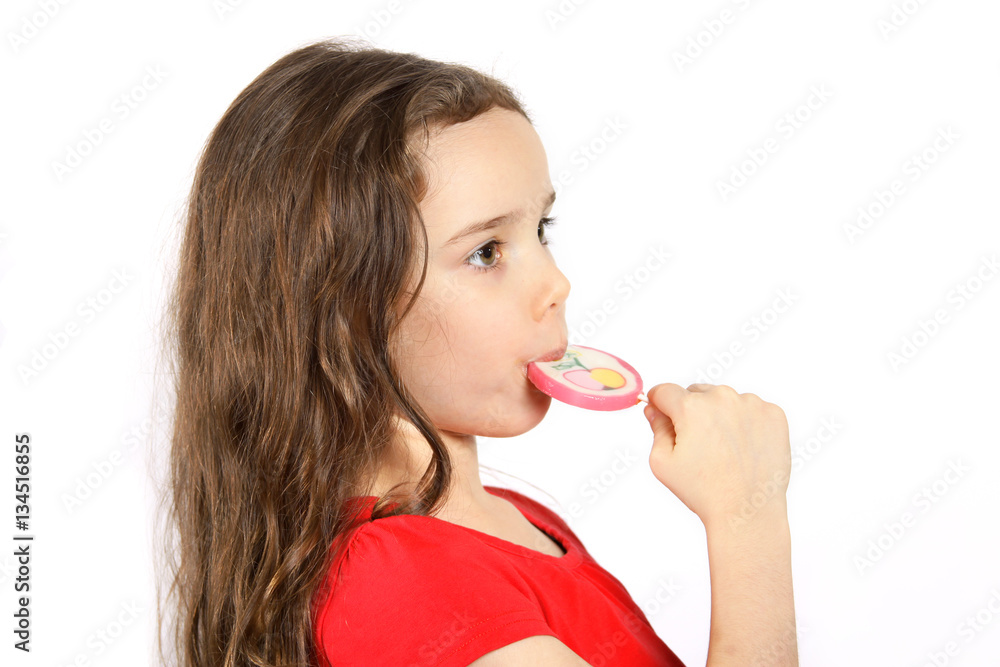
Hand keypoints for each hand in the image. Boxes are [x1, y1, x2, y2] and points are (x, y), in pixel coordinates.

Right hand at [644, 383, 790, 530]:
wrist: (748, 512)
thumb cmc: (703, 491)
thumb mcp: (662, 462)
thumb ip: (656, 427)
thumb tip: (654, 407)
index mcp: (691, 407)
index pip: (665, 391)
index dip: (659, 404)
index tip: (663, 415)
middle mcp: (722, 398)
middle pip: (696, 393)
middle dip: (691, 411)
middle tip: (698, 444)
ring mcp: (752, 404)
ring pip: (725, 400)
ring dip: (720, 415)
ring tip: (725, 450)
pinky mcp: (774, 414)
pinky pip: (751, 408)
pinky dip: (746, 422)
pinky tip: (744, 448)